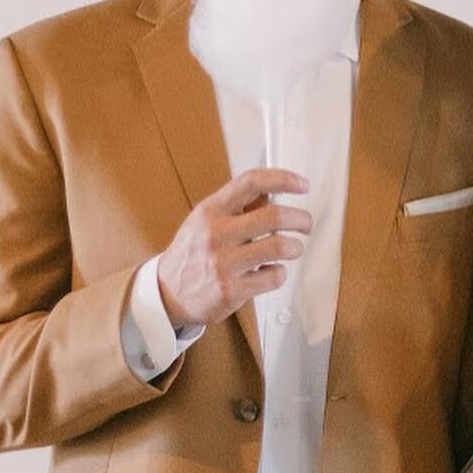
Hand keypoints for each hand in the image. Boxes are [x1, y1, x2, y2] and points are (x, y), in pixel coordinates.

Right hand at [155, 167, 311, 331]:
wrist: (167, 292)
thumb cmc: (192, 253)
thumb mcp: (206, 220)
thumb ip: (238, 206)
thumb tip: (271, 192)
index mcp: (211, 211)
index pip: (251, 182)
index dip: (282, 179)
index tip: (301, 184)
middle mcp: (216, 233)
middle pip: (275, 216)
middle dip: (301, 219)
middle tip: (306, 224)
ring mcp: (223, 263)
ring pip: (280, 246)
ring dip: (295, 247)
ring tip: (293, 249)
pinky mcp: (231, 290)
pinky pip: (273, 277)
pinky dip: (280, 273)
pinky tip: (271, 272)